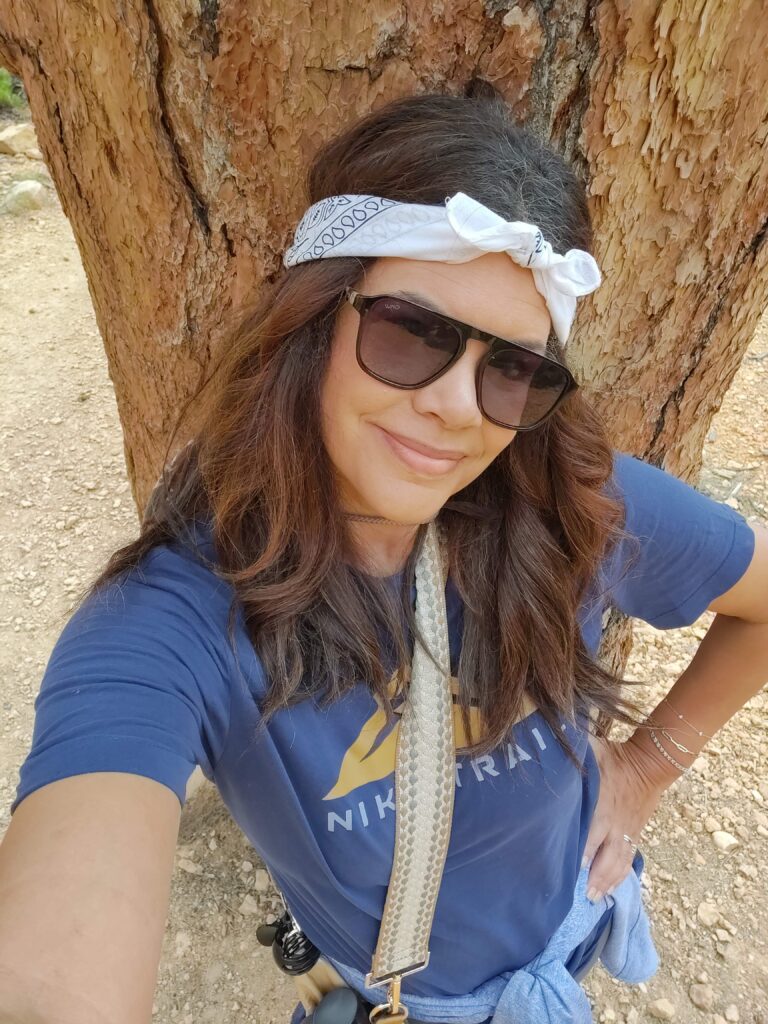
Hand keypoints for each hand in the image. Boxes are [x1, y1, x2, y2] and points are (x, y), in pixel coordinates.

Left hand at [582, 734, 668, 901]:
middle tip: (582, 895)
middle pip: (607, 855)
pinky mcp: (635, 835)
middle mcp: (616, 823)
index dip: (583, 851)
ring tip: (595, 899)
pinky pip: (628, 859)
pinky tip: (611, 890)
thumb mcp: (592, 752)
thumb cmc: (614, 757)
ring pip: (619, 862)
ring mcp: (627, 831)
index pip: (592, 832)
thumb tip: (549, 754)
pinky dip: (620, 876)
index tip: (570, 869)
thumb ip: (572, 757)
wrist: (650, 764)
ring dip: (608, 881)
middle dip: (596, 876)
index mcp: (604, 804)